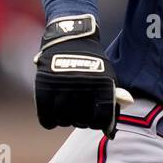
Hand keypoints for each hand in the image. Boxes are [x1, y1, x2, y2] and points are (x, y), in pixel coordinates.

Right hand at [33, 14, 128, 137]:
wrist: (71, 37)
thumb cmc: (92, 61)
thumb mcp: (107, 76)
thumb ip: (111, 98)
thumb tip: (117, 122)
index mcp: (102, 85)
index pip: (101, 118)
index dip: (99, 124)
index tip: (95, 123)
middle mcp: (84, 87)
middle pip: (81, 120)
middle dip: (81, 122)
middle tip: (80, 118)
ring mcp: (63, 86)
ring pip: (63, 119)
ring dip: (65, 121)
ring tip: (66, 116)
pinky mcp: (46, 85)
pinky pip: (46, 114)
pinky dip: (48, 121)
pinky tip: (51, 120)